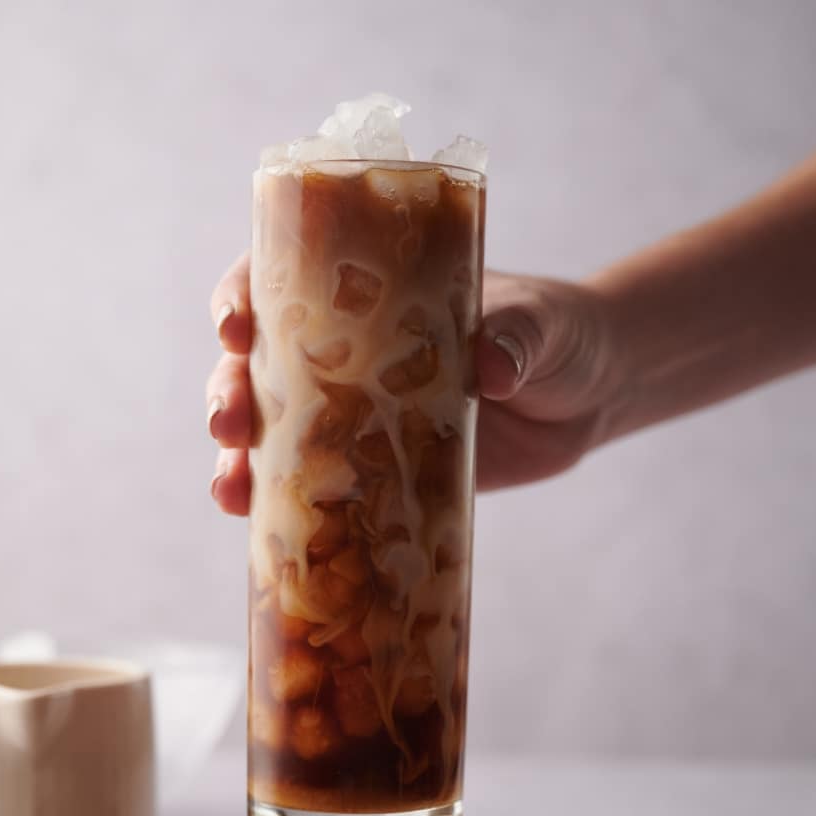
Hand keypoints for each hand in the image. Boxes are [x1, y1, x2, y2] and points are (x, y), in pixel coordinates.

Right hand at [205, 259, 621, 512]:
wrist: (588, 396)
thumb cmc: (556, 332)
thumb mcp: (539, 323)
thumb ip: (517, 335)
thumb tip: (492, 367)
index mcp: (366, 290)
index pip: (280, 278)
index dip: (241, 298)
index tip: (234, 324)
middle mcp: (344, 352)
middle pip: (256, 364)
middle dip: (227, 390)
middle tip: (228, 421)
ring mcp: (355, 416)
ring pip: (272, 434)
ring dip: (239, 462)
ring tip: (230, 492)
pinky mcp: (378, 474)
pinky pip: (318, 494)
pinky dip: (285, 515)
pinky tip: (262, 536)